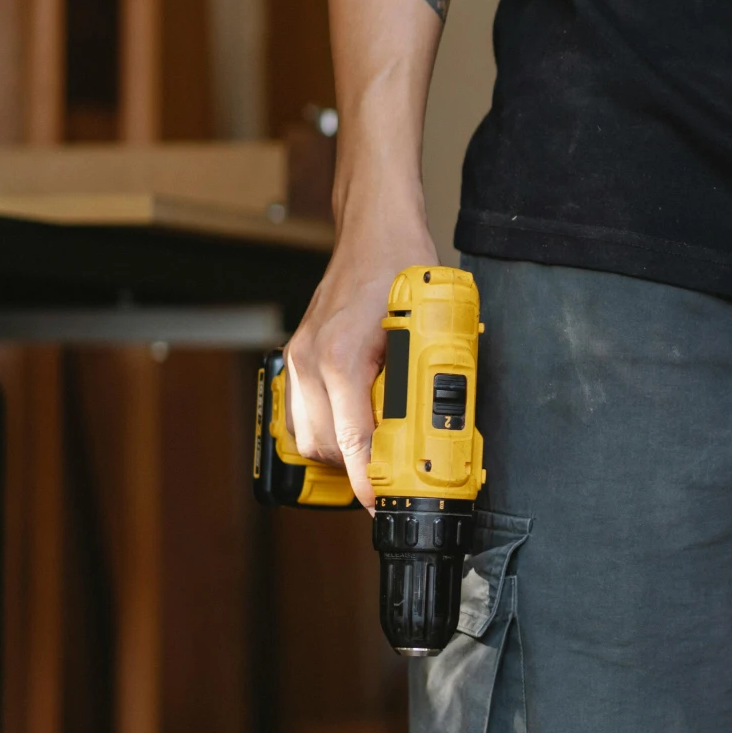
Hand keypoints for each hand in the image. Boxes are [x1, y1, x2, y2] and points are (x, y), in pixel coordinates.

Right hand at [281, 192, 437, 509]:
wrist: (374, 230)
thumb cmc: (402, 268)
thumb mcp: (428, 330)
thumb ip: (423, 382)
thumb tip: (433, 432)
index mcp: (342, 360)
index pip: (351, 443)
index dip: (367, 483)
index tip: (381, 502)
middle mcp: (312, 361)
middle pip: (323, 447)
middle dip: (356, 469)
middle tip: (390, 475)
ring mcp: (299, 356)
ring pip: (305, 434)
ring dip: (337, 452)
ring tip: (373, 451)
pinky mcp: (298, 354)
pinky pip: (300, 410)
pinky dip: (323, 428)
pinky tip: (350, 426)